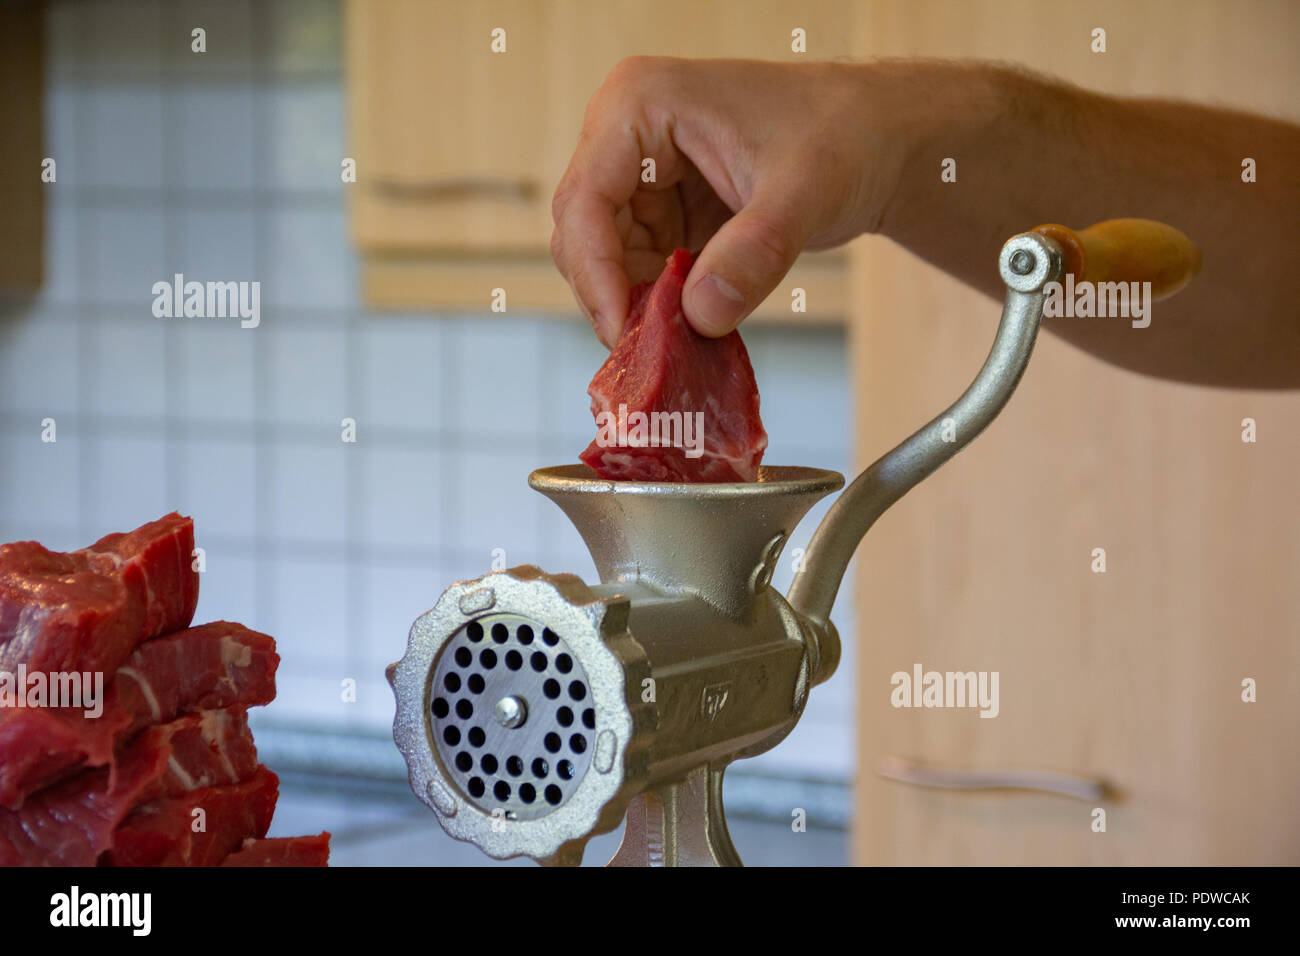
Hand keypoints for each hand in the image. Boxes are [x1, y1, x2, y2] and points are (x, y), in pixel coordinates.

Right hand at [550, 57, 900, 345]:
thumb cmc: (844, 136)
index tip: (625, 333)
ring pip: (605, 257)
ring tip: (679, 341)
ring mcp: (640, 171)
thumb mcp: (804, 193)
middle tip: (651, 352)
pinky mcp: (660, 205)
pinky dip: (659, 301)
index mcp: (640, 104)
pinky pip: (638, 265)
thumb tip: (701, 315)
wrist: (876, 138)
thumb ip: (754, 253)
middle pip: (583, 233)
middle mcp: (625, 133)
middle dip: (614, 296)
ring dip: (637, 305)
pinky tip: (692, 323)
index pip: (585, 200)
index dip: (598, 274)